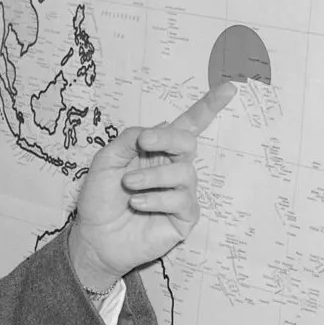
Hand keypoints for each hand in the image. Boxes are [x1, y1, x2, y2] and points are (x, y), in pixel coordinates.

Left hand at [68, 82, 235, 289]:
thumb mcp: (106, 161)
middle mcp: (173, 169)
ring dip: (152, 176)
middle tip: (144, 144)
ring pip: (184, 172)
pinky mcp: (184, 217)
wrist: (94, 236)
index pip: (187, 126)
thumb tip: (160, 125)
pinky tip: (137, 203)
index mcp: (157, 151)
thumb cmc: (100, 199)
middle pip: (188, 142)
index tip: (229, 88)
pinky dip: (156, 198)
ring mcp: (181, 193)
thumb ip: (130, 139)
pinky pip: (181, 200)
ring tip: (130, 186)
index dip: (209, 107)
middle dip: (168, 138)